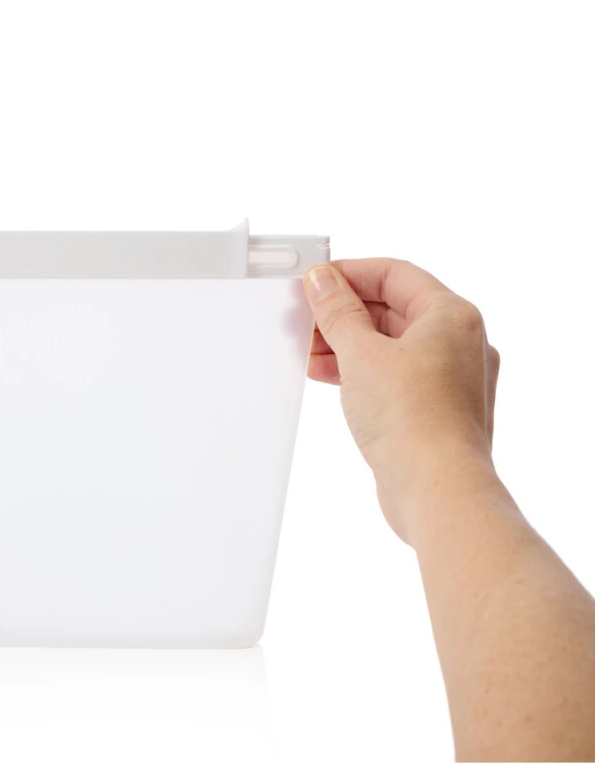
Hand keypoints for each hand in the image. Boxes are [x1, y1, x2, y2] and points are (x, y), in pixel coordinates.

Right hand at [303, 259, 500, 543]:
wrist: (437, 489)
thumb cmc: (413, 420)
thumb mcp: (361, 354)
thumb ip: (338, 313)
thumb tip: (323, 280)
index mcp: (452, 316)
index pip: (394, 274)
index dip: (349, 274)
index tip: (313, 283)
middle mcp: (459, 343)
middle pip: (393, 310)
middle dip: (343, 315)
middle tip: (304, 320)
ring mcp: (450, 380)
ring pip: (392, 346)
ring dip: (347, 346)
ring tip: (309, 353)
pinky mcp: (435, 412)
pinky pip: (394, 377)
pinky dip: (361, 373)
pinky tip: (330, 379)